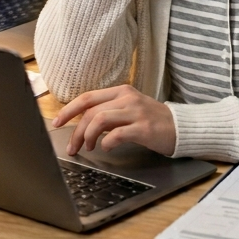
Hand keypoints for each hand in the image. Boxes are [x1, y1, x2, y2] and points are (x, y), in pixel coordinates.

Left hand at [51, 84, 175, 155]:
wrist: (182, 128)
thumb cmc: (153, 121)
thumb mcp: (129, 109)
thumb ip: (108, 113)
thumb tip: (82, 125)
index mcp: (120, 91)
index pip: (87, 98)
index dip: (68, 110)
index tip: (57, 122)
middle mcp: (127, 98)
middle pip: (90, 111)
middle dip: (76, 130)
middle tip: (73, 146)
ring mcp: (136, 112)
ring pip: (100, 120)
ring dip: (88, 136)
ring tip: (88, 147)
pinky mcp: (144, 128)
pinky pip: (117, 134)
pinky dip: (106, 142)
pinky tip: (106, 147)